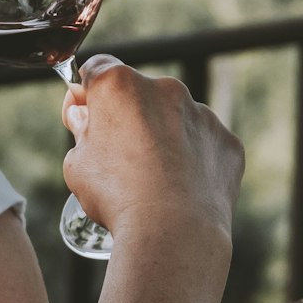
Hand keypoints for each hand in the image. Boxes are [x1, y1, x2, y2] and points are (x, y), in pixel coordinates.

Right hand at [62, 55, 243, 243]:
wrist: (172, 233)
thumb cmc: (116, 196)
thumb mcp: (76, 163)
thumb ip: (81, 130)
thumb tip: (84, 116)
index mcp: (121, 85)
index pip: (97, 69)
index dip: (86, 93)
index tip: (83, 116)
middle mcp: (165, 88)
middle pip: (139, 94)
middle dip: (128, 117)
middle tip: (118, 158)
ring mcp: (202, 113)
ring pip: (175, 119)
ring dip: (162, 138)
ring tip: (152, 183)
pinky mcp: (226, 140)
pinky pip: (204, 144)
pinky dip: (193, 160)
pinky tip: (181, 191)